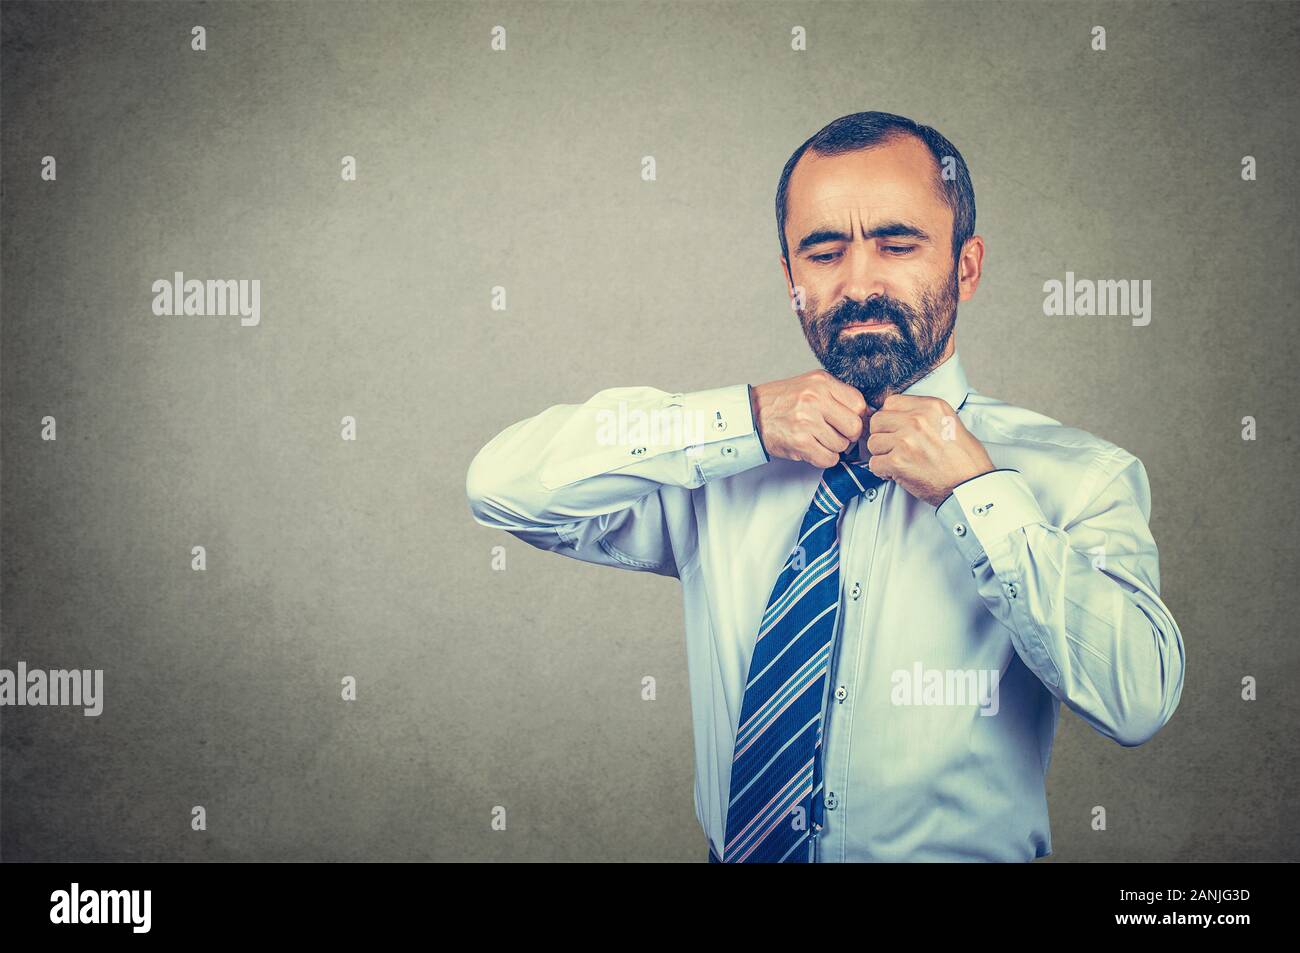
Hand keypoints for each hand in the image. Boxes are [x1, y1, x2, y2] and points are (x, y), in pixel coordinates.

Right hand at [750, 370, 869, 468]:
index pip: (859, 404)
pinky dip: (824, 458)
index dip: (858, 417)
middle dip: (849, 436)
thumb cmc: (782, 401)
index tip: (849, 422)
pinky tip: (813, 448)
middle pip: (855, 427)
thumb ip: (838, 395)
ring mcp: (807, 421)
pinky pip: (829, 459)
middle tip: (836, 434)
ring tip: (818, 439)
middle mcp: (815, 399)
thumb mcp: (811, 385)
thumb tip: (868, 414)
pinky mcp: (800, 442)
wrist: (751, 414)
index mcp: (821, 382)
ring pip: (842, 446)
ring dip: (833, 448)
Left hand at [865, 394, 994, 506]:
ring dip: (882, 454)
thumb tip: (899, 415)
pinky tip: (896, 473)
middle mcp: (917, 420)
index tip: (895, 429)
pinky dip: (882, 471)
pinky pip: (874, 463)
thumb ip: (924, 415)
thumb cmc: (965, 460)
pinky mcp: (898, 461)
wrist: (970, 486)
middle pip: (877, 420)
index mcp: (931, 406)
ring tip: (898, 461)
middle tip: (894, 447)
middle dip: (883, 436)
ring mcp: (906, 440)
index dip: (890, 418)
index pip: (891, 402)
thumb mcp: (951, 422)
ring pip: (873, 442)